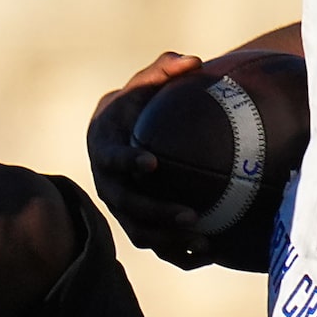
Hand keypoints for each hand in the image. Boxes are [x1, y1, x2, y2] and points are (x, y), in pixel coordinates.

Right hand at [87, 51, 214, 267]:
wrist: (117, 135)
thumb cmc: (135, 105)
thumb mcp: (143, 84)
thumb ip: (165, 70)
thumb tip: (194, 61)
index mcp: (105, 150)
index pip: (113, 159)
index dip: (129, 162)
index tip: (152, 163)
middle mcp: (109, 185)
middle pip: (129, 206)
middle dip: (158, 212)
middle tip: (192, 214)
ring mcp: (122, 210)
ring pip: (142, 233)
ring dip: (171, 241)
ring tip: (205, 240)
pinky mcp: (138, 225)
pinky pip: (158, 247)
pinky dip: (180, 255)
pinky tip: (210, 253)